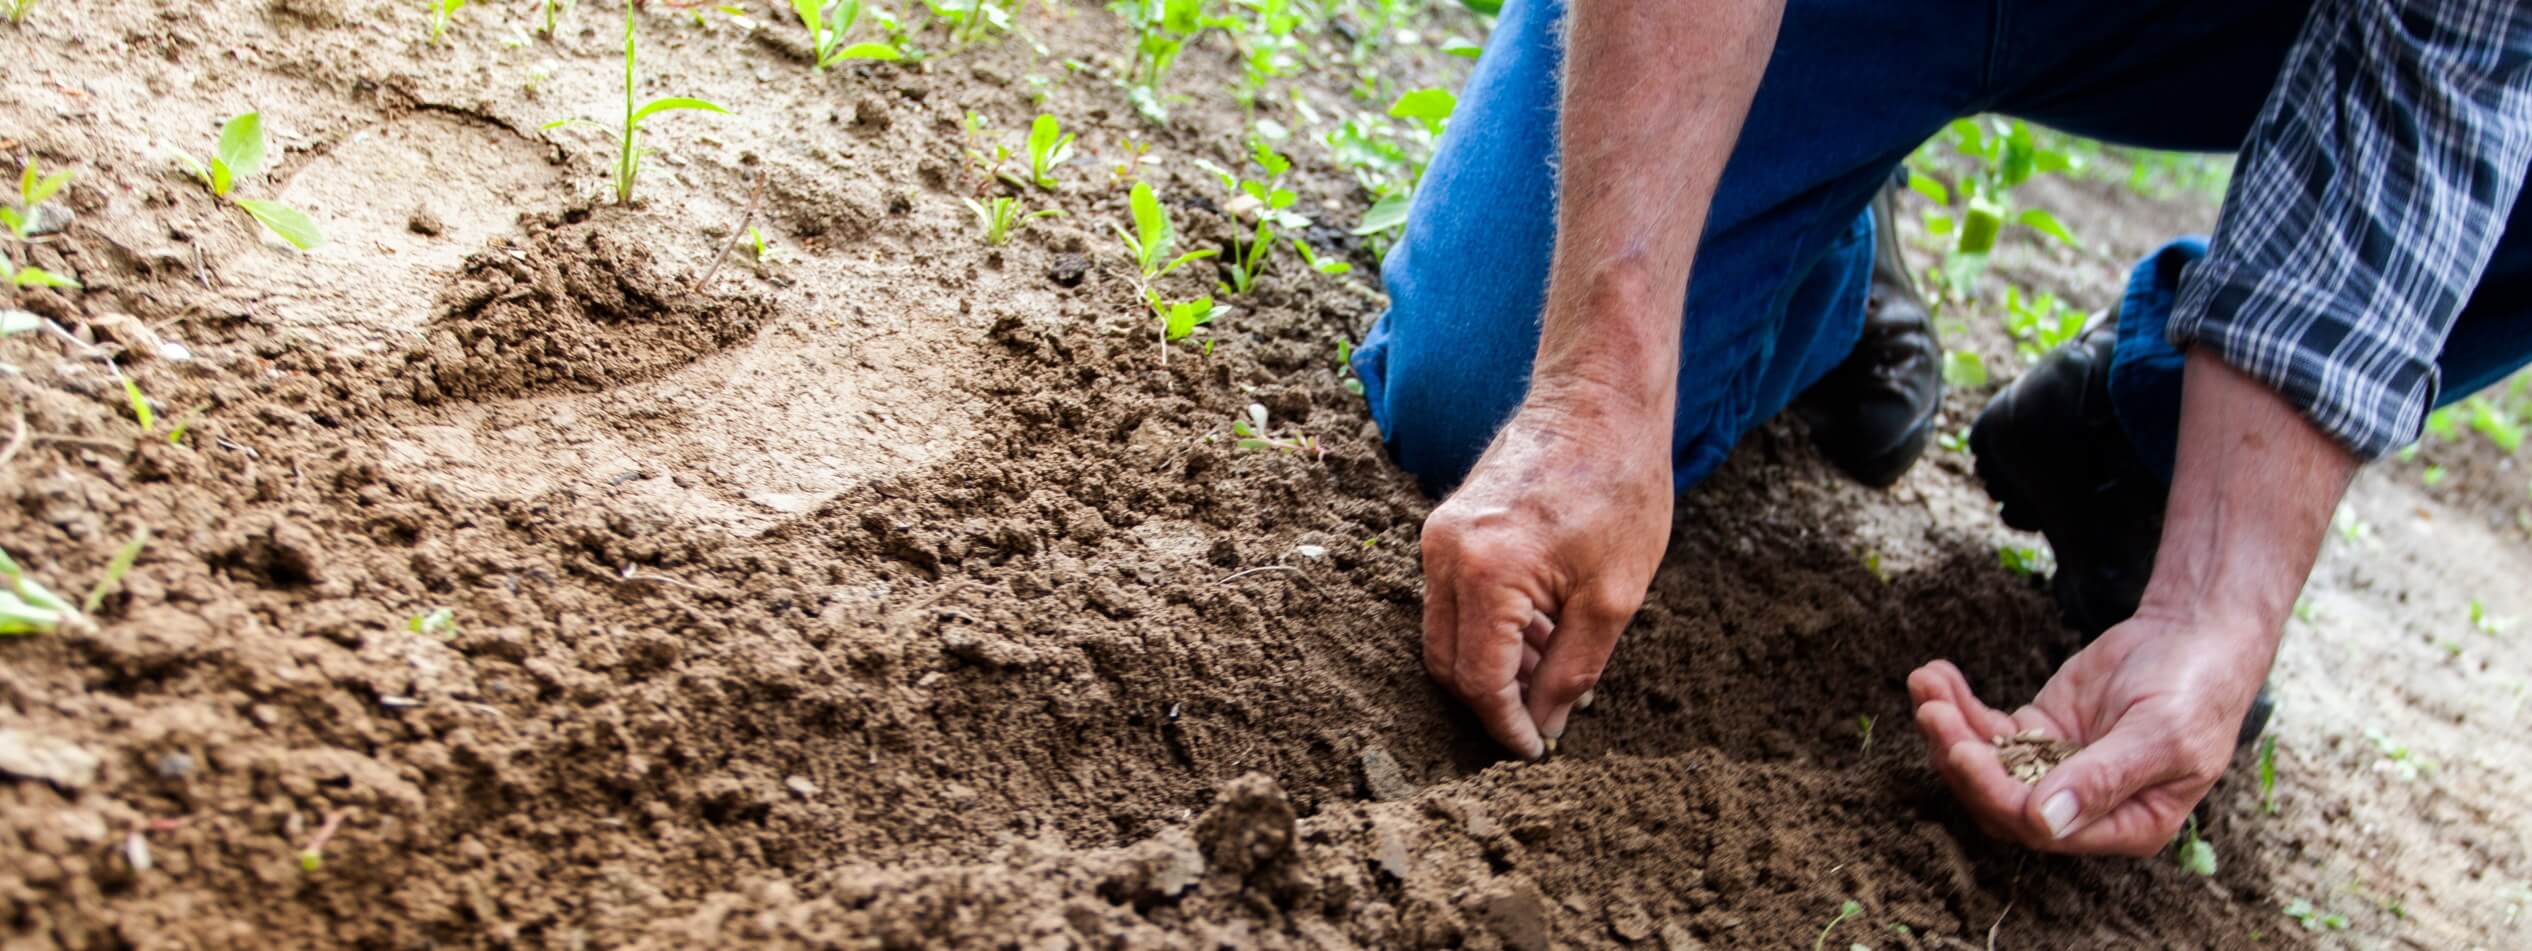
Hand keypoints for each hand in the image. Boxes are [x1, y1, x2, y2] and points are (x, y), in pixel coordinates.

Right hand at [1418, 394, 1672, 757]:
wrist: (1599, 401)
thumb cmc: (1619, 488)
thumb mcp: (1613, 597)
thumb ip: (1572, 671)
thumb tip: (1545, 725)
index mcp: (1486, 573)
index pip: (1479, 680)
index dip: (1506, 726)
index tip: (1536, 752)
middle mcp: (1445, 554)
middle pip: (1448, 663)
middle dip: (1492, 702)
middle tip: (1543, 722)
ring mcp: (1438, 536)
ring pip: (1446, 634)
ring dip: (1492, 665)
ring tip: (1554, 671)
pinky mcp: (1446, 525)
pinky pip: (1452, 599)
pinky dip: (1488, 628)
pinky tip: (1541, 632)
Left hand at [1907, 605, 2274, 854]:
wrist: (2195, 636)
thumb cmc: (2195, 691)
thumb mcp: (2161, 736)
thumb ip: (2104, 779)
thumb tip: (2045, 822)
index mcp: (2126, 825)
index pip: (2042, 828)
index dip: (1996, 794)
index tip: (1962, 750)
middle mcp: (2084, 808)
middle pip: (2002, 800)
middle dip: (1960, 758)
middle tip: (1931, 713)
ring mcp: (2056, 769)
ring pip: (1987, 764)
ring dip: (1949, 728)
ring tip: (1924, 684)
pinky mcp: (2039, 732)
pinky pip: (1988, 728)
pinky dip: (1959, 705)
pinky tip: (1936, 675)